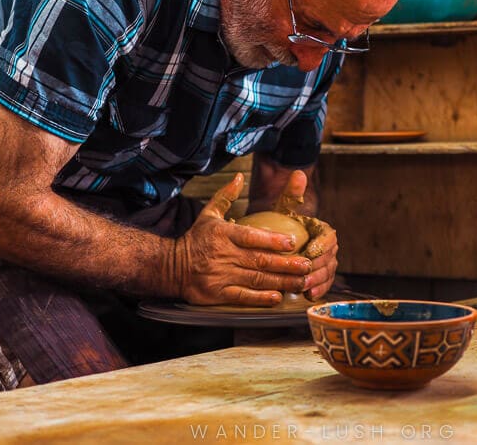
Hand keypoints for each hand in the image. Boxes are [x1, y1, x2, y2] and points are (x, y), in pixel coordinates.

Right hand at [174, 174, 312, 305]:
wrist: (170, 267)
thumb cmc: (195, 239)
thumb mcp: (209, 214)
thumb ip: (226, 196)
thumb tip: (239, 176)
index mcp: (223, 234)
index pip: (251, 236)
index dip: (272, 240)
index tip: (292, 242)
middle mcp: (223, 255)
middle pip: (259, 260)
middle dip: (286, 264)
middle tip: (307, 265)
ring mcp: (220, 276)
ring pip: (256, 279)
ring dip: (281, 281)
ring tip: (301, 281)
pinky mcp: (217, 294)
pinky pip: (242, 297)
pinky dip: (261, 298)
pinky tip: (278, 297)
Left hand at [274, 171, 338, 300]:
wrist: (278, 244)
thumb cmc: (281, 226)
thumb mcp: (284, 210)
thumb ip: (291, 194)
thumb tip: (298, 173)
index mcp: (323, 231)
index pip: (329, 238)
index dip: (321, 247)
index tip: (308, 253)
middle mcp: (329, 248)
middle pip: (329, 258)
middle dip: (317, 268)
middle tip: (303, 274)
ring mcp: (327, 264)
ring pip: (328, 273)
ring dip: (317, 281)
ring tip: (303, 287)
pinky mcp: (321, 278)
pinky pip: (324, 285)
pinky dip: (318, 290)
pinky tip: (309, 295)